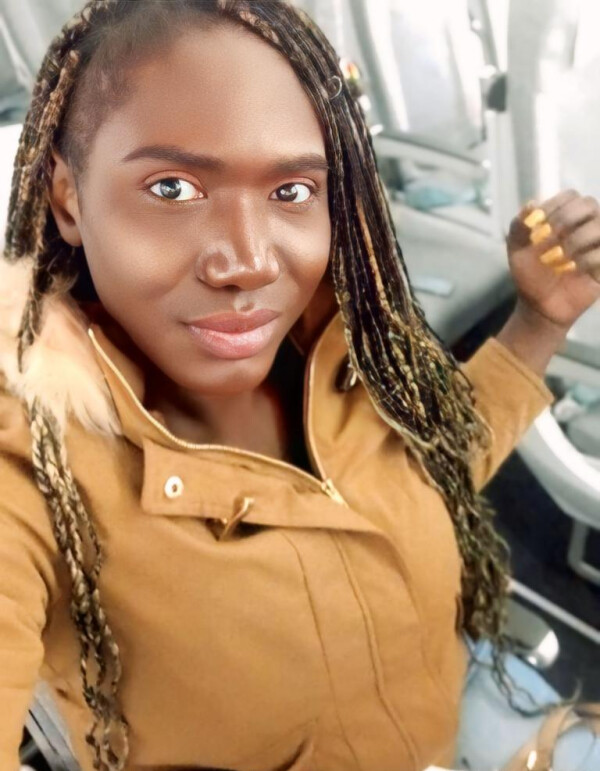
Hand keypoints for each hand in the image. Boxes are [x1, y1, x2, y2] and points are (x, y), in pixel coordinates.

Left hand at [505, 189, 599, 330]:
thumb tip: (531, 204)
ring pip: (599, 226)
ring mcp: (598, 244)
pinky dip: (585, 260)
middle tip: (546, 238)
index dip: (553, 206)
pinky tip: (571, 270)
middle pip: (589, 204)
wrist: (538, 305)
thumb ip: (519, 226)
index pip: (570, 195)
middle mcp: (587, 225)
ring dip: (574, 240)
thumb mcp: (516, 249)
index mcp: (567, 216)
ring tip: (556, 257)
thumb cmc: (530, 273)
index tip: (536, 226)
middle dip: (565, 219)